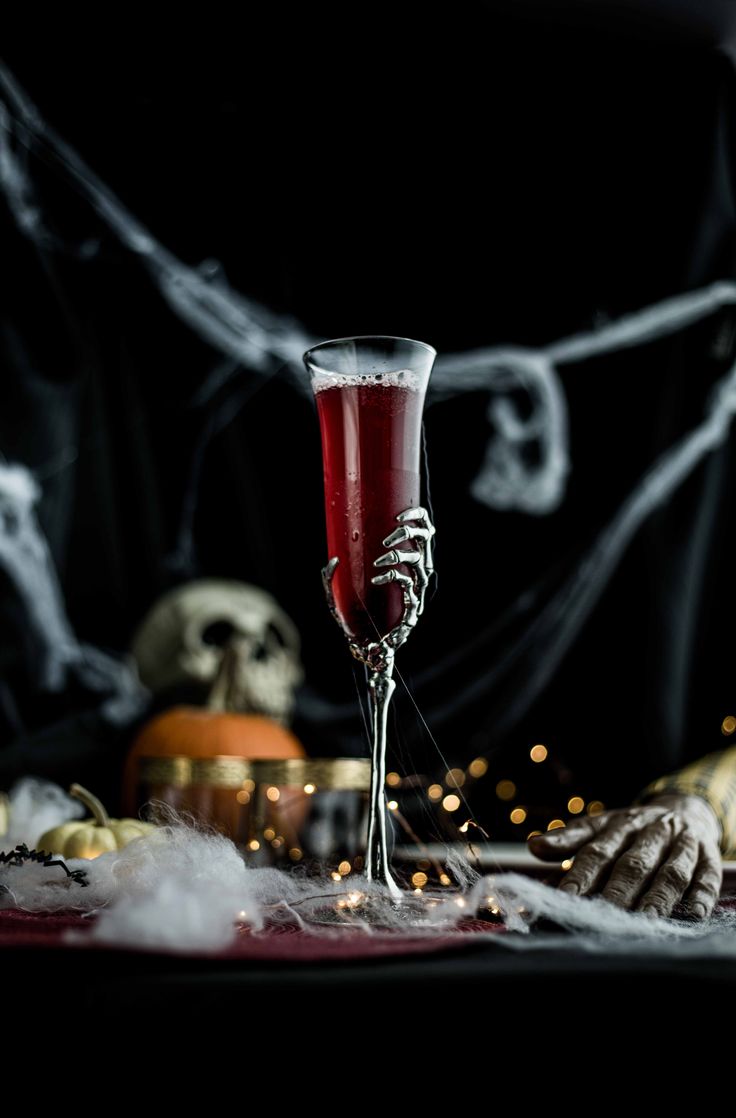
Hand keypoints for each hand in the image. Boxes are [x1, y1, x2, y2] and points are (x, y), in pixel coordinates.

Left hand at [527, 793, 722, 918]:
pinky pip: (706, 876)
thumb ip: (568, 841)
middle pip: (632, 864)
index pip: (595, 851)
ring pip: (669, 872)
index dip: (579, 875)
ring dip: (658, 897)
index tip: (563, 900)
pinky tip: (695, 913)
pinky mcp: (708, 856)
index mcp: (617, 825)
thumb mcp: (600, 828)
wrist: (684, 809)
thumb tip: (534, 847)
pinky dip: (701, 895)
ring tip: (644, 921)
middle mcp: (649, 832)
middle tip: (603, 917)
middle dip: (617, 891)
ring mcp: (680, 843)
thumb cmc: (631, 831)